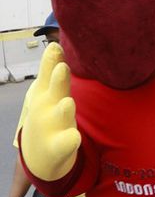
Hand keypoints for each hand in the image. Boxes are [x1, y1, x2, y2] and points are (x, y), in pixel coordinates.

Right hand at [20, 43, 80, 181]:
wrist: (39, 153)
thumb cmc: (49, 113)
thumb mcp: (47, 90)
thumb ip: (51, 68)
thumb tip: (56, 44)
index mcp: (48, 92)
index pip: (49, 73)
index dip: (52, 61)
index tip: (57, 46)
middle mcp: (48, 107)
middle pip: (54, 91)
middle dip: (57, 79)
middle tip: (62, 67)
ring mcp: (52, 126)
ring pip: (60, 115)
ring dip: (63, 108)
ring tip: (67, 102)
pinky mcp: (58, 146)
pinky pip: (65, 142)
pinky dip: (68, 140)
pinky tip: (73, 136)